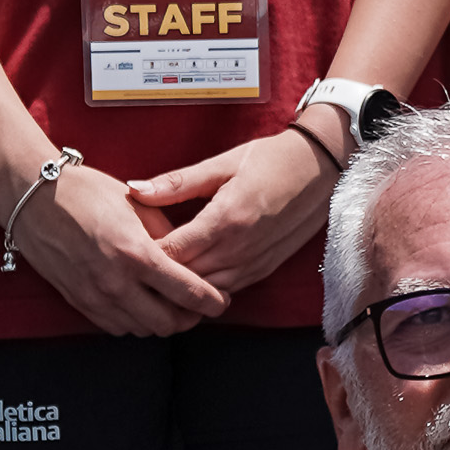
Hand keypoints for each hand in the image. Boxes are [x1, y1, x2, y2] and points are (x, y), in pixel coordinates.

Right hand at [1, 155, 228, 338]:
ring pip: (142, 330)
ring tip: (168, 304)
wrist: (32, 197)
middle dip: (189, 318)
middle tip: (197, 306)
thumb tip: (188, 257)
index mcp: (137, 254)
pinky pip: (116, 327)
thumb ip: (166, 234)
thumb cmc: (85, 191)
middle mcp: (116, 282)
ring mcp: (95, 296)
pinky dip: (134, 322)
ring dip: (160, 322)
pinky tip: (139, 305)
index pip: (188, 293)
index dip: (212, 302)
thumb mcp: (135, 203)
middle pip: (168, 323)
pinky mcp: (78, 302)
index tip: (221, 301)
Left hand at [124, 126, 337, 299]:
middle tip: (131, 270)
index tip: (125, 249)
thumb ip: (177, 183)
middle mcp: (240, 248)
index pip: (173, 253)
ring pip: (206, 291)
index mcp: (226, 218)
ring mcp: (254, 263)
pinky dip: (205, 288)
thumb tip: (134, 190)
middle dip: (158, 278)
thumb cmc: (273, 158)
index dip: (145, 256)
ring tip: (154, 280)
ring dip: (181, 289)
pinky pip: (227, 290)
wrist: (324, 167)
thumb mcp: (223, 163)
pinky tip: (188, 281)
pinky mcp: (264, 270)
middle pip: (186, 278)